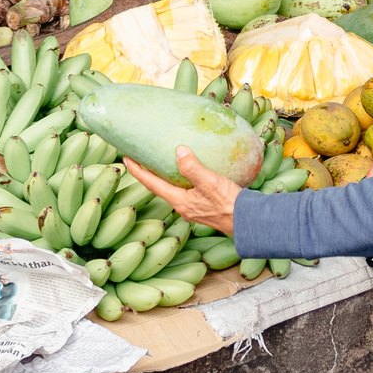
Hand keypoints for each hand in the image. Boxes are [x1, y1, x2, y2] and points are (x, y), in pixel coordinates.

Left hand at [124, 147, 238, 236]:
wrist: (247, 221)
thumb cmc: (228, 203)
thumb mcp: (209, 182)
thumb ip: (192, 167)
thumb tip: (178, 151)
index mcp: (179, 201)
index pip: (151, 184)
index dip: (137, 171)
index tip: (125, 158)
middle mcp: (182, 206)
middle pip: (159, 187)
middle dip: (148, 174)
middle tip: (140, 158)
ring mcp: (193, 208)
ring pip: (172, 190)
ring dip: (163, 177)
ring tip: (161, 163)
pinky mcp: (203, 206)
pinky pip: (185, 191)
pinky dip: (180, 180)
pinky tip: (189, 173)